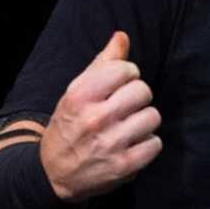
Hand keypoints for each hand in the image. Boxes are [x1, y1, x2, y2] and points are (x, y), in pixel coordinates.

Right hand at [40, 30, 163, 200]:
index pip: (126, 69)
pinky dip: (148, 144)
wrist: (54, 172)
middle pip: (143, 91)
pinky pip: (155, 144)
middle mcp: (94, 119)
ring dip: (144, 121)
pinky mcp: (123, 166)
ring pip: (153, 117)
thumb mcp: (77, 91)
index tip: (119, 86)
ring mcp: (109, 144)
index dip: (128, 75)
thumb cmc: (70, 124)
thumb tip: (122, 37)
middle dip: (138, 97)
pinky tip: (132, 144)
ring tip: (129, 126)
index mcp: (80, 96)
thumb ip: (102, 63)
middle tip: (125, 108)